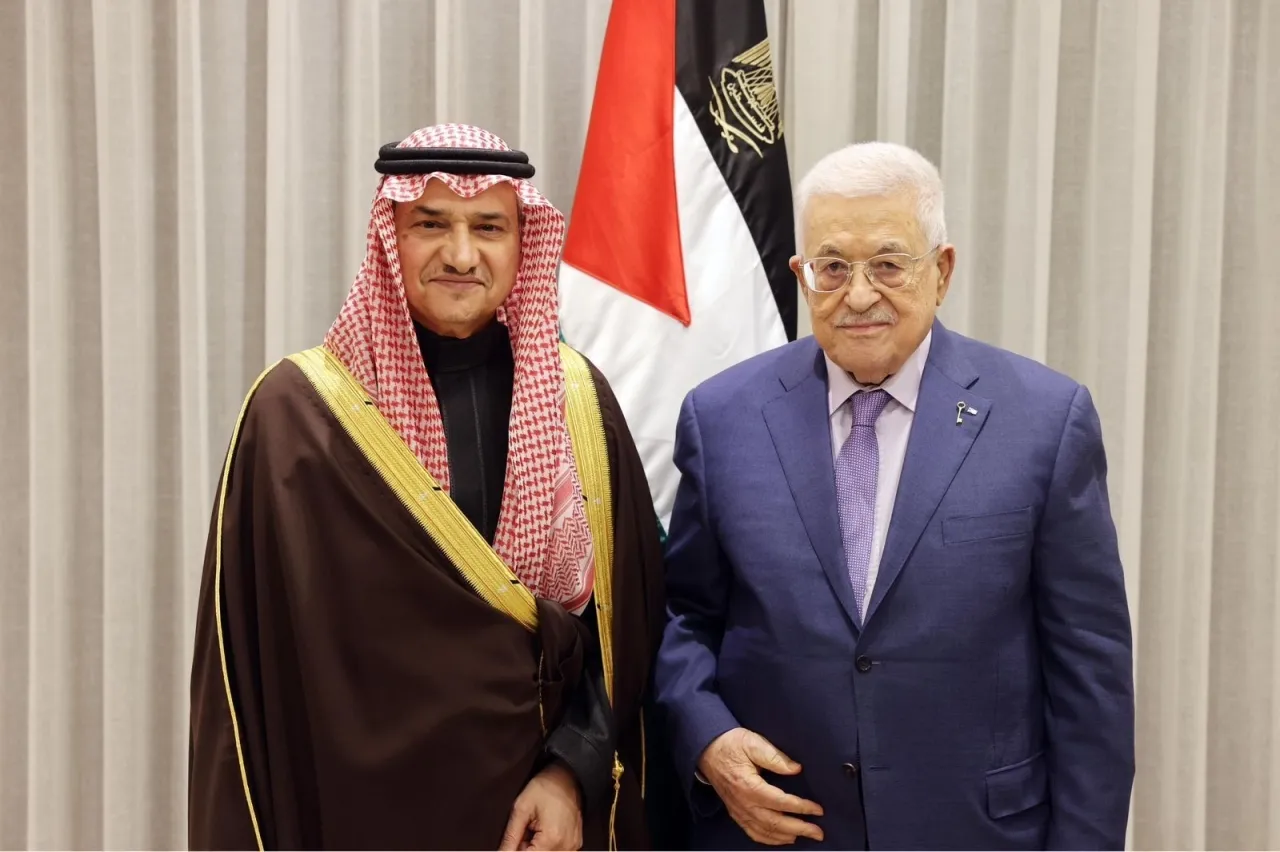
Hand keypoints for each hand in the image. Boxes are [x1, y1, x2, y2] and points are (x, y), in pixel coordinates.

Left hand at [499, 761, 582, 850]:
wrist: (567, 776)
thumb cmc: (545, 787)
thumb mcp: (521, 809)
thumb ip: (510, 837)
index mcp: (551, 838)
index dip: (515, 850)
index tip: (516, 838)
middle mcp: (566, 846)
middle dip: (526, 848)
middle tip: (524, 832)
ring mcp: (573, 845)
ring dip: (536, 848)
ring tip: (534, 831)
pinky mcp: (576, 843)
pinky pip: (557, 851)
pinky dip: (547, 847)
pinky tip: (543, 833)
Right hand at [697, 727, 823, 845]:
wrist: (707, 750)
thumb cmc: (731, 744)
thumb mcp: (753, 742)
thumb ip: (775, 757)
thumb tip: (796, 769)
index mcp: (748, 786)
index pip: (780, 802)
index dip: (800, 807)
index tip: (817, 809)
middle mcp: (743, 803)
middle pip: (775, 822)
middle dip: (800, 828)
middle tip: (818, 831)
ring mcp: (738, 811)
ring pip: (765, 831)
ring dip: (787, 836)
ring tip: (806, 835)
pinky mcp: (736, 813)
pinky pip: (753, 833)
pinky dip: (770, 839)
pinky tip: (783, 838)